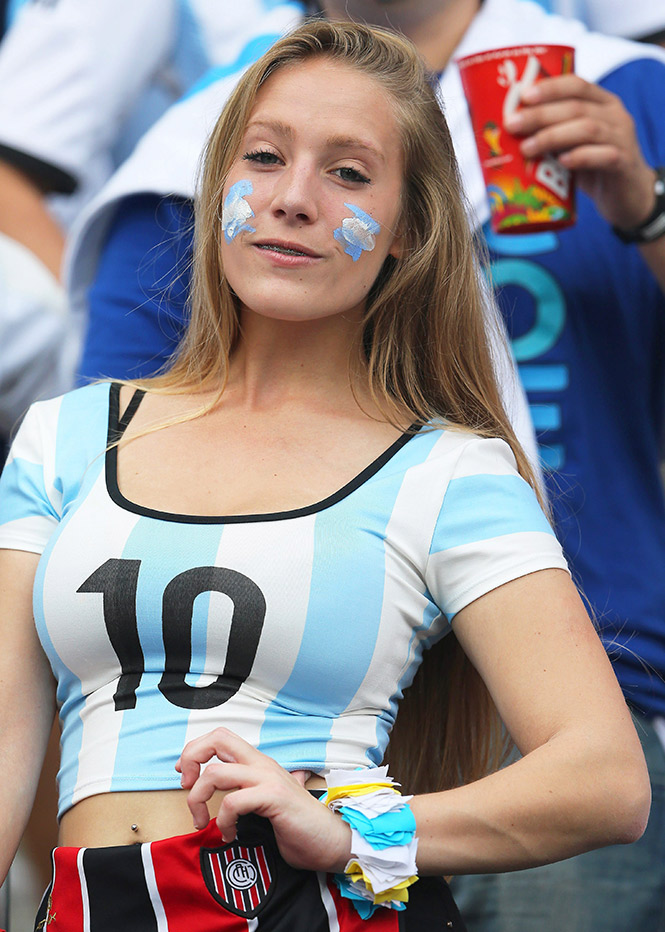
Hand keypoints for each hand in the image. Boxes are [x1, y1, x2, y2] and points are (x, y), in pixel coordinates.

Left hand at [176, 727, 350, 871]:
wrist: (333, 842)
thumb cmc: (301, 827)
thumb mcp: (272, 802)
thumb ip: (258, 791)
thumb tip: (245, 791)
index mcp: (259, 763)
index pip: (220, 737)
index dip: (195, 751)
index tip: (185, 777)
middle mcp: (262, 764)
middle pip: (217, 738)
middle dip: (191, 758)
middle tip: (186, 787)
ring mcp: (268, 778)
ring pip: (216, 772)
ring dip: (198, 799)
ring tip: (202, 822)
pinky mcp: (273, 797)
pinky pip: (232, 801)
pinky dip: (223, 821)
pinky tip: (230, 835)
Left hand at [504, 74, 655, 230]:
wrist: (626, 195)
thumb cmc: (592, 167)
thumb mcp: (573, 145)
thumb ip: (553, 134)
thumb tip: (508, 133)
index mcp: (602, 103)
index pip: (577, 85)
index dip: (550, 88)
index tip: (523, 96)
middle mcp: (614, 115)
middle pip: (576, 108)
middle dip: (541, 115)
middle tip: (512, 124)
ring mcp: (622, 138)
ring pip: (587, 129)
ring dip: (553, 136)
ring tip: (527, 148)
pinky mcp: (624, 163)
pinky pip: (603, 156)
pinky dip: (581, 157)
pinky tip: (562, 162)